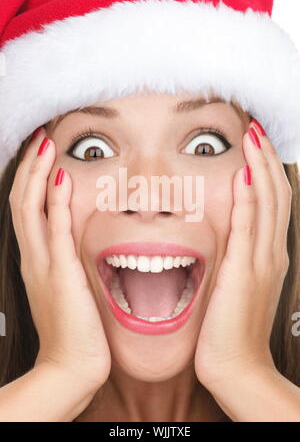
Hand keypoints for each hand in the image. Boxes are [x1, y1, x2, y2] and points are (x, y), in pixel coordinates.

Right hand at [9, 128, 110, 392]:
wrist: (72, 365)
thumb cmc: (74, 328)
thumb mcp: (65, 288)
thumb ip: (65, 262)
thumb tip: (74, 239)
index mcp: (35, 259)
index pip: (27, 208)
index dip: (31, 178)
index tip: (41, 153)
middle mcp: (32, 256)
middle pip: (22, 200)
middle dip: (30, 166)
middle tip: (40, 137)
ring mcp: (42, 263)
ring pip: (31, 207)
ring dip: (38, 173)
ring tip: (46, 144)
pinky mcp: (60, 273)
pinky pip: (55, 229)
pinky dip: (57, 201)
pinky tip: (62, 177)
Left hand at [194, 119, 291, 391]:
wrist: (236, 365)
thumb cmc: (232, 327)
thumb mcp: (240, 285)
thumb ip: (238, 256)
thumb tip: (228, 231)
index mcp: (268, 254)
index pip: (272, 199)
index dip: (266, 168)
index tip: (255, 142)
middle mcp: (270, 252)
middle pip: (275, 192)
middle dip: (266, 157)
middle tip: (256, 127)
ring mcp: (260, 261)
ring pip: (266, 202)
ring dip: (260, 166)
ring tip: (252, 136)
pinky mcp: (244, 272)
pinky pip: (248, 227)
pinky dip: (247, 198)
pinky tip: (243, 174)